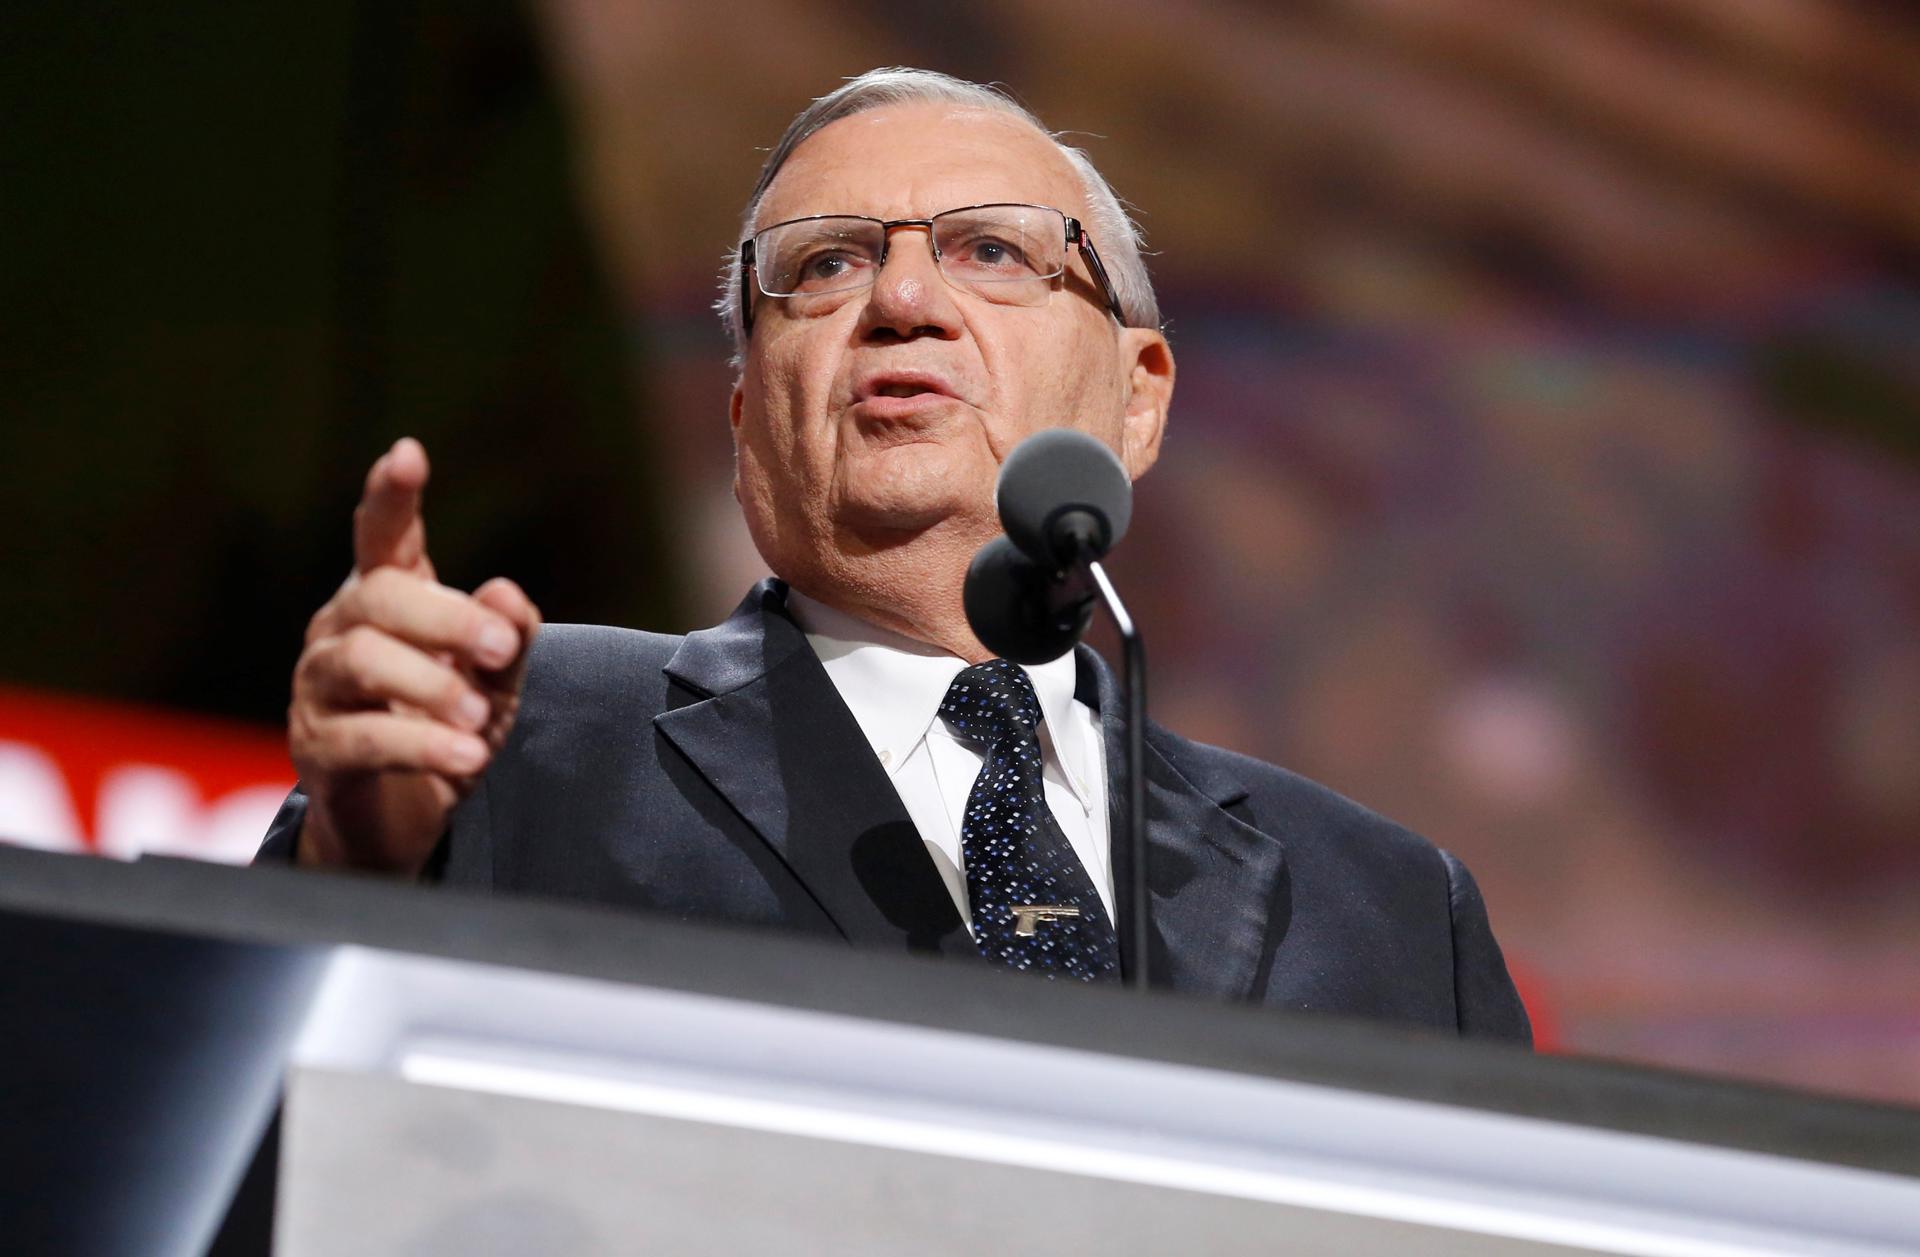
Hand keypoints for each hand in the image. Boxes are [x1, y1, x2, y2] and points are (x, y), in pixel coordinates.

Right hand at [287, 438, 539, 872]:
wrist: (405, 817)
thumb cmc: (449, 724)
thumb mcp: (496, 678)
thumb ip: (508, 635)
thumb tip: (507, 595)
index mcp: (387, 598)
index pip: (383, 537)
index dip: (392, 497)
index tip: (408, 455)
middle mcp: (343, 630)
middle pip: (380, 597)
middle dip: (447, 619)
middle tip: (501, 651)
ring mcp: (321, 688)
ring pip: (362, 661)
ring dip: (431, 687)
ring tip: (481, 720)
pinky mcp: (318, 749)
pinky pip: (363, 738)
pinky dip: (420, 746)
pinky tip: (468, 757)